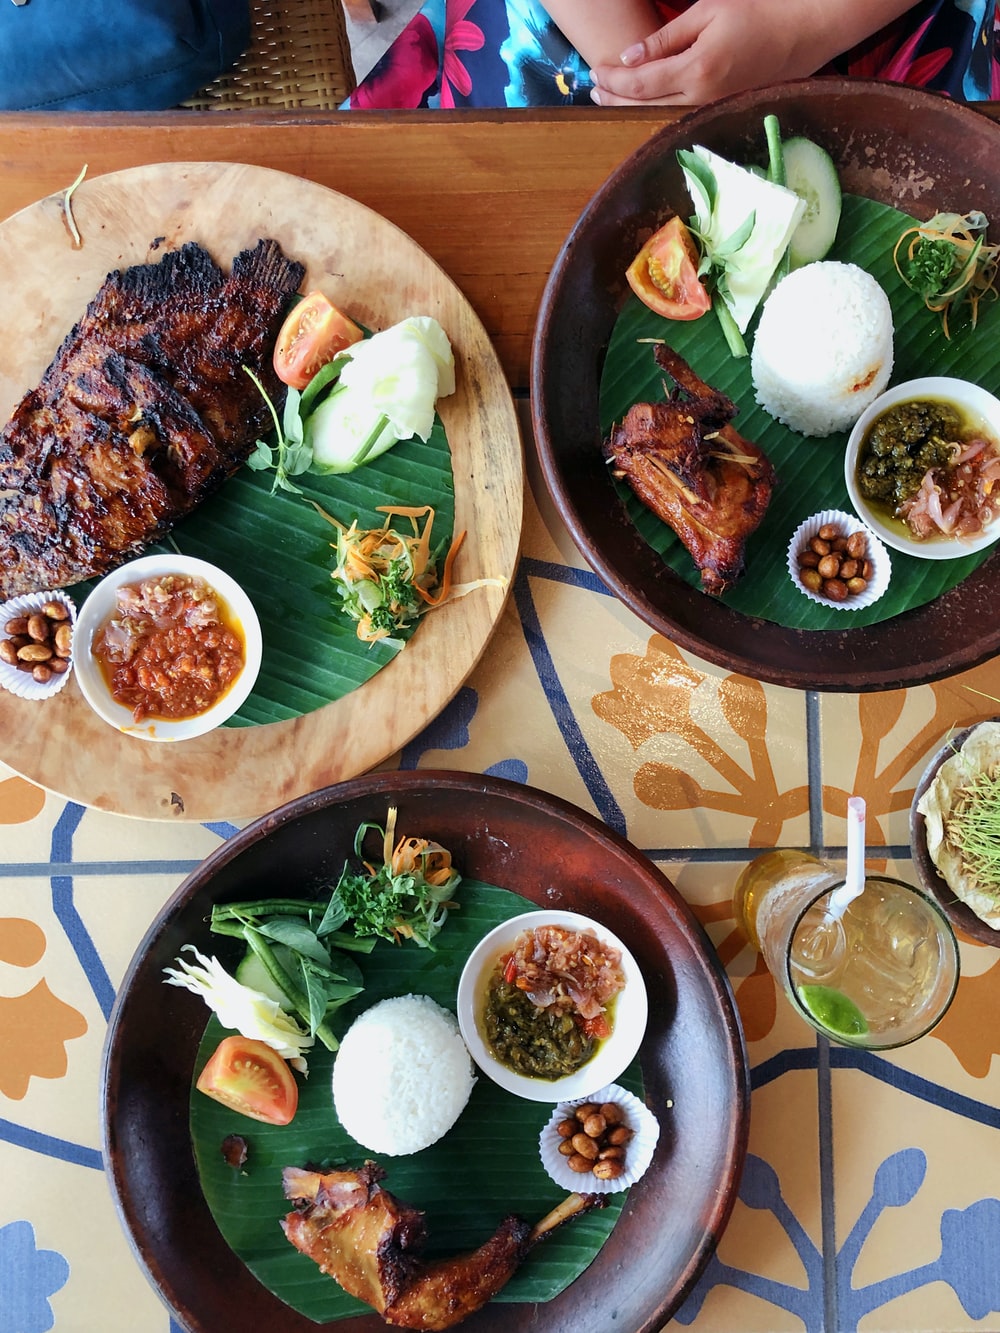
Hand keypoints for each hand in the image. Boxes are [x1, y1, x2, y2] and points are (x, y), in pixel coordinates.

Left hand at [589, 0, 842, 105]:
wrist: (804, 29)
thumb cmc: (758, 11)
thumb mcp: (707, 12)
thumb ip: (666, 38)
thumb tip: (630, 57)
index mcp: (697, 70)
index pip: (642, 83)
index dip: (614, 81)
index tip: (595, 73)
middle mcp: (702, 97)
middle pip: (646, 106)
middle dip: (616, 98)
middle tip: (594, 91)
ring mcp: (713, 108)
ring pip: (660, 114)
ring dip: (632, 106)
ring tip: (611, 97)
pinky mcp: (721, 110)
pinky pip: (679, 113)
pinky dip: (656, 107)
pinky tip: (643, 101)